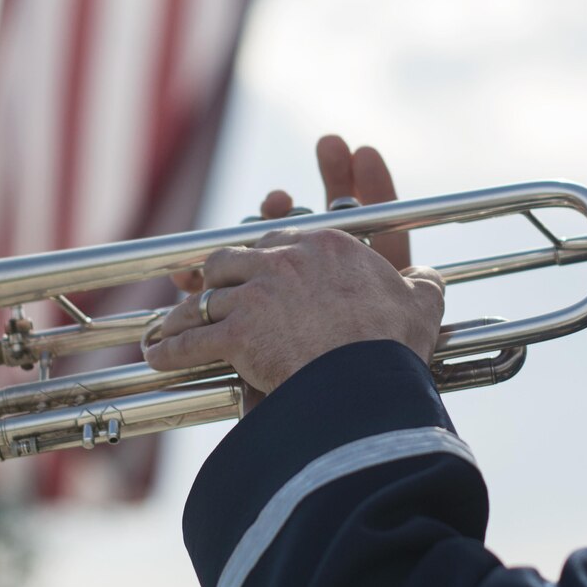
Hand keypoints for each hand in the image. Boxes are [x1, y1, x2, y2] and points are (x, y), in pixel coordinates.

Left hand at [146, 136, 441, 394]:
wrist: (369, 379)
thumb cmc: (395, 342)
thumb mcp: (422, 303)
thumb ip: (422, 284)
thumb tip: (427, 279)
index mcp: (331, 247)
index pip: (295, 229)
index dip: (279, 223)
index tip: (273, 207)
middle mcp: (287, 259)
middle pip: (239, 253)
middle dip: (223, 267)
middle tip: (200, 273)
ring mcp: (257, 294)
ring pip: (207, 292)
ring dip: (188, 308)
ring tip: (170, 319)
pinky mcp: (235, 332)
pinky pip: (191, 339)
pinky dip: (172, 348)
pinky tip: (159, 354)